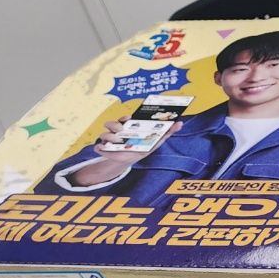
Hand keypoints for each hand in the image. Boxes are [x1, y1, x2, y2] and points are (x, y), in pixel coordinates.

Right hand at [68, 116, 182, 186]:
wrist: (128, 160)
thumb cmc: (141, 147)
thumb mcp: (155, 141)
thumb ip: (167, 132)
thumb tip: (180, 123)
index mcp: (128, 127)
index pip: (124, 119)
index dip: (125, 118)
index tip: (128, 119)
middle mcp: (116, 131)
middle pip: (111, 124)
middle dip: (115, 126)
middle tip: (121, 130)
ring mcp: (109, 139)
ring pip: (104, 134)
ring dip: (109, 137)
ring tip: (117, 142)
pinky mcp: (103, 149)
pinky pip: (98, 147)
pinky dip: (99, 148)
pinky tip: (103, 149)